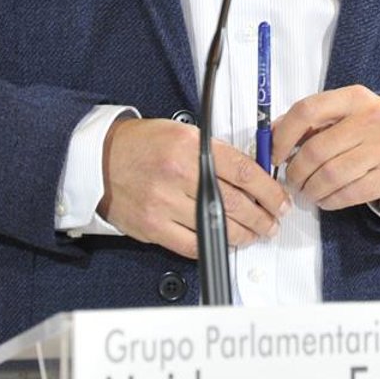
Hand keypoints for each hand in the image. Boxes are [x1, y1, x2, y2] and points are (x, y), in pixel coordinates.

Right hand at [98, 118, 289, 258]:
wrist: (99, 159)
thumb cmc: (141, 144)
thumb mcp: (183, 133)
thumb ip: (214, 153)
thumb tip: (250, 174)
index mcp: (190, 146)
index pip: (243, 170)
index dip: (268, 190)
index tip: (279, 199)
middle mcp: (179, 174)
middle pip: (236, 203)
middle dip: (263, 216)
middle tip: (273, 221)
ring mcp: (165, 202)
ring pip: (218, 227)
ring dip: (244, 235)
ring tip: (255, 234)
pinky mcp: (153, 226)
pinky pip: (192, 244)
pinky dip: (213, 245)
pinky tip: (225, 242)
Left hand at [269, 86, 379, 210]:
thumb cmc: (375, 134)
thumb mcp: (349, 116)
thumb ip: (313, 122)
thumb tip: (272, 134)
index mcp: (355, 98)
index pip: (308, 110)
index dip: (283, 135)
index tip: (275, 154)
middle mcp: (372, 118)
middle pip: (315, 150)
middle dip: (295, 172)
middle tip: (291, 181)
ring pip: (329, 176)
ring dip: (311, 191)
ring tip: (307, 193)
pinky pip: (348, 194)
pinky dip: (330, 201)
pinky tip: (326, 199)